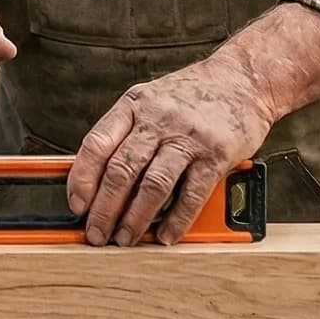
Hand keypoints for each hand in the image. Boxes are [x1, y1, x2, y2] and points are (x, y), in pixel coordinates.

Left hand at [67, 57, 274, 245]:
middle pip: (121, 170)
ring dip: (135, 219)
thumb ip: (127, 131)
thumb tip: (97, 176)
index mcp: (134, 104)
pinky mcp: (216, 154)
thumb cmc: (192, 94)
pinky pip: (191, 194)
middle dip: (104, 209)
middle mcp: (158, 118)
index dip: (82, 178)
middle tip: (96, 233)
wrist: (243, 79)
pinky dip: (176, 220)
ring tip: (125, 238)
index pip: (97, 144)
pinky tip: (165, 235)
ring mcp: (187, 136)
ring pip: (153, 186)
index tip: (76, 204)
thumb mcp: (150, 100)